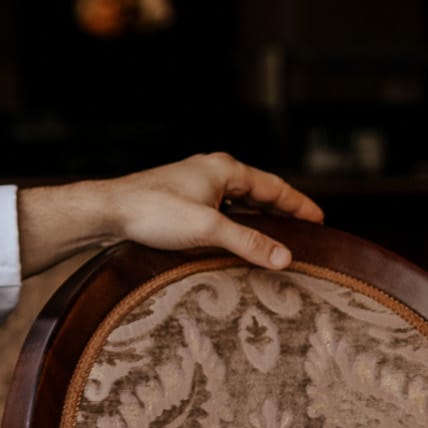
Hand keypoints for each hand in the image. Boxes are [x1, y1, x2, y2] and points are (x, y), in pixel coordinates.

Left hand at [20, 152, 323, 275]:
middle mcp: (211, 170)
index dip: (299, 205)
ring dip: (258, 215)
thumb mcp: (207, 229)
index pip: (274, 186)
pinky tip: (235, 237)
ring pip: (237, 199)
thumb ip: (248, 243)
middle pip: (258, 190)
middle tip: (305, 230)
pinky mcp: (179, 198)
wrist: (106, 211)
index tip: (320, 221)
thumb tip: (285, 258)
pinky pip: (219, 207)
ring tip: (277, 236)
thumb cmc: (152, 213)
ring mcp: (194, 183)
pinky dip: (235, 220)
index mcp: (224, 169)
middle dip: (282, 209)